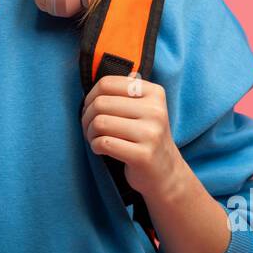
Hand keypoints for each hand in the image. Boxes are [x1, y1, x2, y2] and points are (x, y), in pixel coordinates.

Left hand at [80, 73, 180, 196]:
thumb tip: (95, 81)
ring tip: (95, 139)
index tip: (91, 109)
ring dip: (90, 133)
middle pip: (100, 103)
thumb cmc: (145, 136)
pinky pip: (104, 143)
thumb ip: (124, 92)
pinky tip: (102, 149)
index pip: (107, 83)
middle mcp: (156, 110)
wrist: (165, 172)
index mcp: (154, 93)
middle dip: (87, 117)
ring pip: (100, 123)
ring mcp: (151, 133)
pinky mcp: (143, 155)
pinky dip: (96, 146)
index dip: (90, 96)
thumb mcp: (143, 109)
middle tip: (90, 128)